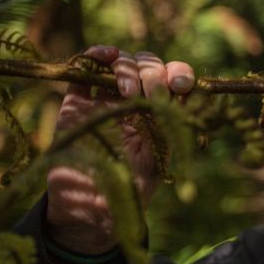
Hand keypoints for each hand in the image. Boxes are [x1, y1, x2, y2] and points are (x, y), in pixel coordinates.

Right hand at [46, 46, 194, 252]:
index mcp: (161, 112)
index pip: (174, 79)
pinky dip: (96, 54)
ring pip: (122, 62)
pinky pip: (85, 67)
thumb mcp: (160, 160)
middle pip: (150, 65)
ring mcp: (105, 99)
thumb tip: (187, 101)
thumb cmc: (131, 189)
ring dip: (130, 67)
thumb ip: (171, 130)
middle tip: (152, 95)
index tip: (182, 86)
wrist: (90, 210)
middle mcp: (136, 101)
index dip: (180, 74)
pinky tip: (107, 55)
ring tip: (128, 92)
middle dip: (154, 73)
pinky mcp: (77, 101)